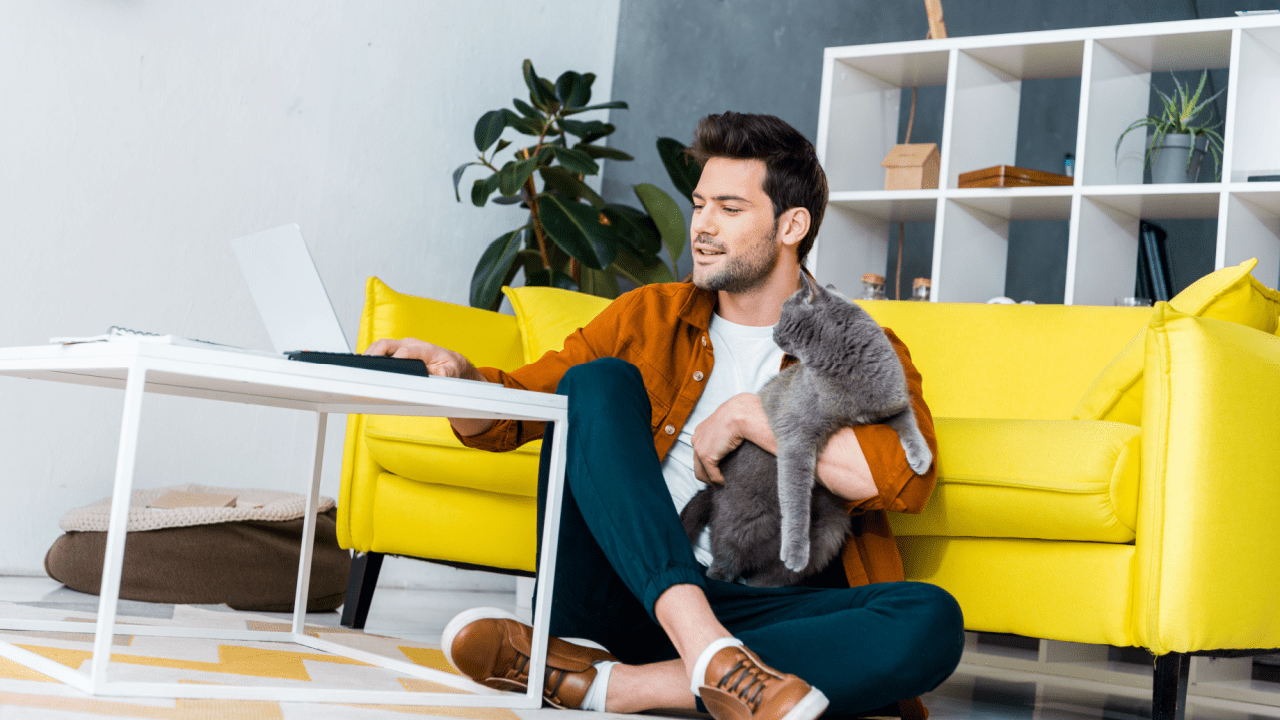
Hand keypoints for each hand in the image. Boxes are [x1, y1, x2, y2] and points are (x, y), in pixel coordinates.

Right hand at [365, 337, 483, 381]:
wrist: (452, 364)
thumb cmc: (450, 368)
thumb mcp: (449, 374)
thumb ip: (440, 375)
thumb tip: (428, 376)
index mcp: (424, 349)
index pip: (404, 351)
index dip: (393, 360)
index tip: (384, 371)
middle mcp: (412, 345)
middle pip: (387, 344)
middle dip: (374, 354)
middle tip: (365, 368)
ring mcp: (404, 346)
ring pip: (381, 345)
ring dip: (370, 354)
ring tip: (361, 367)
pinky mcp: (399, 349)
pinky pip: (382, 350)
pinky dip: (373, 356)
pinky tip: (367, 365)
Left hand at [692, 393, 773, 484]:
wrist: (742, 411)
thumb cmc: (741, 414)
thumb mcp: (731, 424)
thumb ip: (730, 433)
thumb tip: (736, 443)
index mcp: (702, 430)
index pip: (701, 452)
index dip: (709, 464)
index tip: (720, 470)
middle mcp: (697, 439)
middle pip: (698, 464)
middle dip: (708, 475)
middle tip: (721, 481)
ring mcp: (700, 448)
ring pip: (701, 472)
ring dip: (712, 480)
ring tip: (724, 484)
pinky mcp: (706, 456)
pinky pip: (711, 475)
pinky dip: (719, 481)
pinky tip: (727, 482)